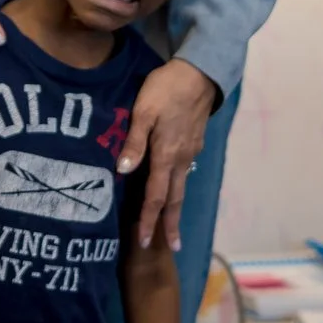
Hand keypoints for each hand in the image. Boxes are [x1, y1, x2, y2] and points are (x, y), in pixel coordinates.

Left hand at [118, 58, 219, 251]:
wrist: (200, 73)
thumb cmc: (166, 89)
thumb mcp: (144, 111)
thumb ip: (134, 142)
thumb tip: (123, 172)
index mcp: (166, 155)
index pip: (156, 196)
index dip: (150, 220)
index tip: (146, 242)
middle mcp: (181, 160)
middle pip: (174, 199)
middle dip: (170, 225)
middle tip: (170, 248)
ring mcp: (191, 152)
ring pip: (181, 187)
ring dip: (175, 209)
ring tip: (173, 228)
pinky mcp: (195, 143)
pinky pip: (184, 172)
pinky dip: (178, 188)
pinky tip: (173, 189)